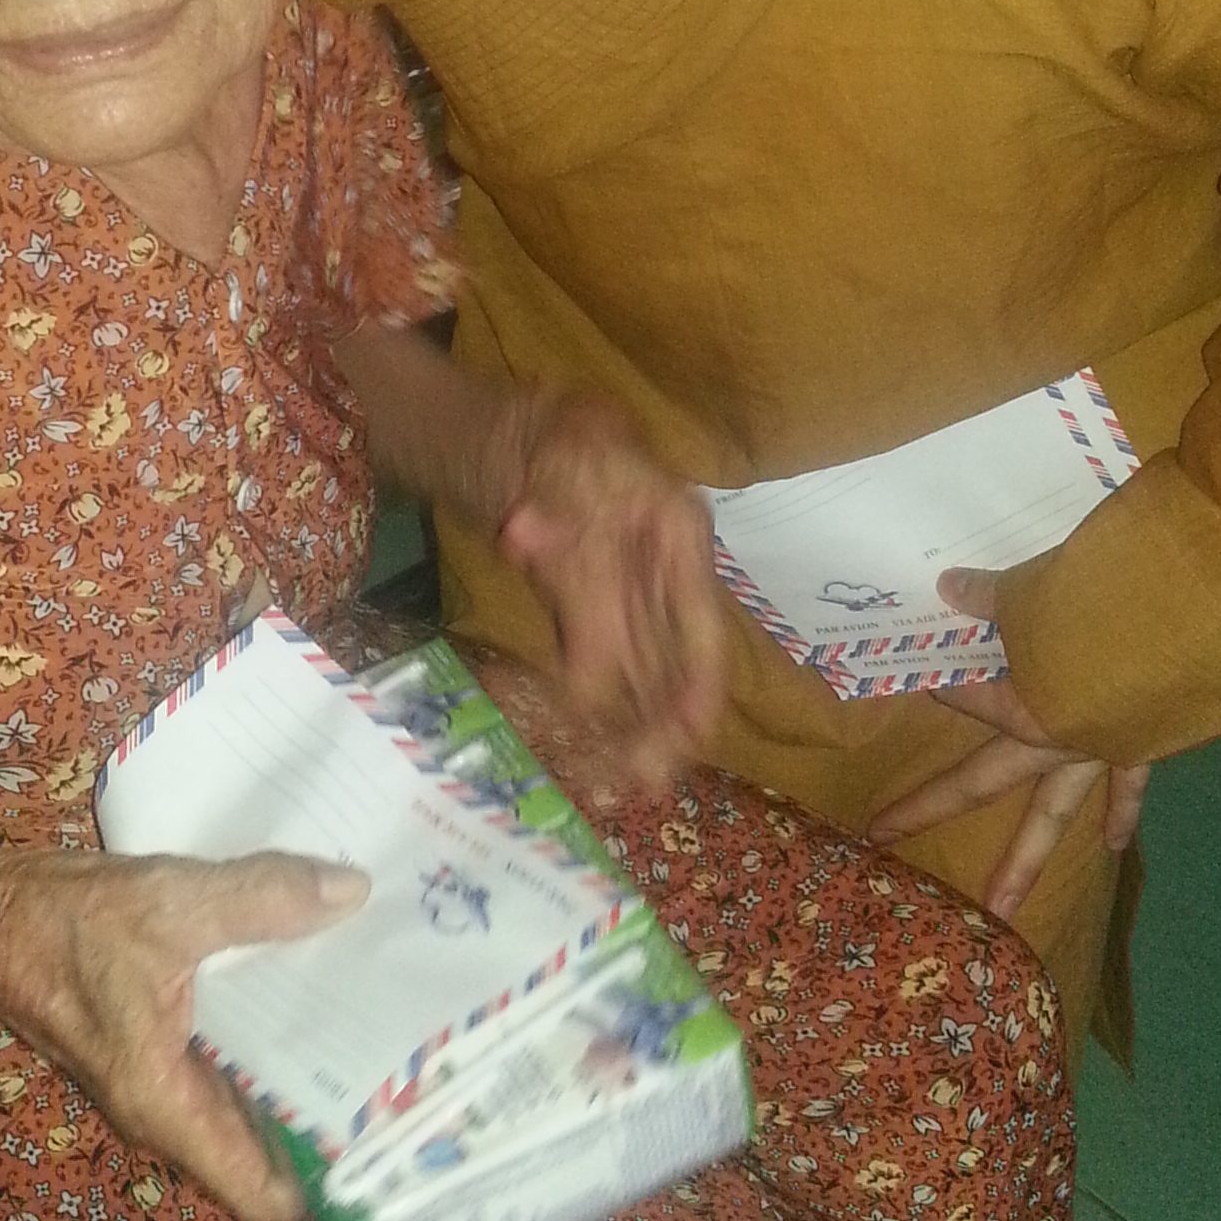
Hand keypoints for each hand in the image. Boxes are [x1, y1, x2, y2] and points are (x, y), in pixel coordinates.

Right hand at [0, 844, 368, 1220]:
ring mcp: (164, 1075)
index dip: (331, 1188)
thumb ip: (259, 899)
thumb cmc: (59, 924)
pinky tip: (325, 983)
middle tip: (423, 1079)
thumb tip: (351, 894)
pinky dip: (277, 1032)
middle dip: (337, 1122)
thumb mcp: (165, 904)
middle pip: (268, 1148)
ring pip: (253, 1098)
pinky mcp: (161, 1038)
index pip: (262, 1194)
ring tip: (393, 1031)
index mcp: (166, 1106)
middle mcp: (169, 1108)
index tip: (401, 1149)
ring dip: (310, 1072)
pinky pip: (234, 1055)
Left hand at [497, 389, 730, 785]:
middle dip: (666, 725)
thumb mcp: (562, 454)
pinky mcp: (596, 617)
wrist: (520, 438)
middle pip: (678, 660)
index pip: (700, 618)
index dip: (699, 681)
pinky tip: (601, 751)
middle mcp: (667, 574)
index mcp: (676, 531)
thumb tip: (522, 536)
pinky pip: (608, 671)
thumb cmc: (561, 436)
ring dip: (640, 730)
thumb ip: (550, 501)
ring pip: (648, 675)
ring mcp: (635, 599)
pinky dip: (603, 710)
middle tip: (647, 780)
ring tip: (628, 784)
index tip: (692, 733)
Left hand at [866, 565, 1149, 920]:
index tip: (925, 661)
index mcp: (1020, 703)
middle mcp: (1050, 740)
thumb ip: (995, 595)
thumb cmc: (1115, 606)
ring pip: (1052, 814)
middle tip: (880, 835)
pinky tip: (1114, 846)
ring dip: (1025, 861)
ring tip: (1003, 906)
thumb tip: (950, 586)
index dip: (944, 677)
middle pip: (978, 779)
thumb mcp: (1043, 591)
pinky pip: (1128, 788)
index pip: (965, 692)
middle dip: (929, 805)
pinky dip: (1122, 814)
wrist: (1196, 633)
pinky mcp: (1144, 747)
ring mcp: (1097, 752)